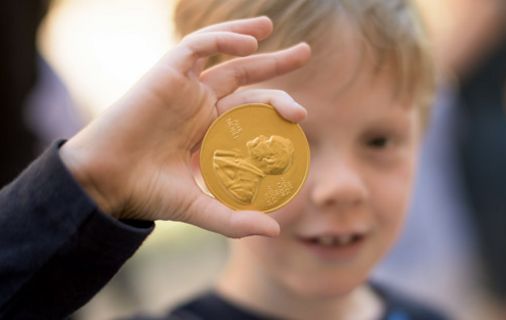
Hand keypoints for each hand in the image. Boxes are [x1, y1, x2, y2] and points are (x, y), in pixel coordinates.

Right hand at [59, 17, 310, 237]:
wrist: (107, 183)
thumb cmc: (148, 195)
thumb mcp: (201, 207)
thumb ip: (235, 219)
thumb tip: (275, 231)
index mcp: (210, 130)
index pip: (251, 109)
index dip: (277, 107)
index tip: (302, 117)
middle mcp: (199, 104)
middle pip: (244, 75)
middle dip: (275, 62)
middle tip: (306, 52)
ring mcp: (184, 87)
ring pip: (222, 52)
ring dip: (247, 36)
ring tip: (272, 27)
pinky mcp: (166, 73)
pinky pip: (198, 47)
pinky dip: (223, 39)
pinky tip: (250, 44)